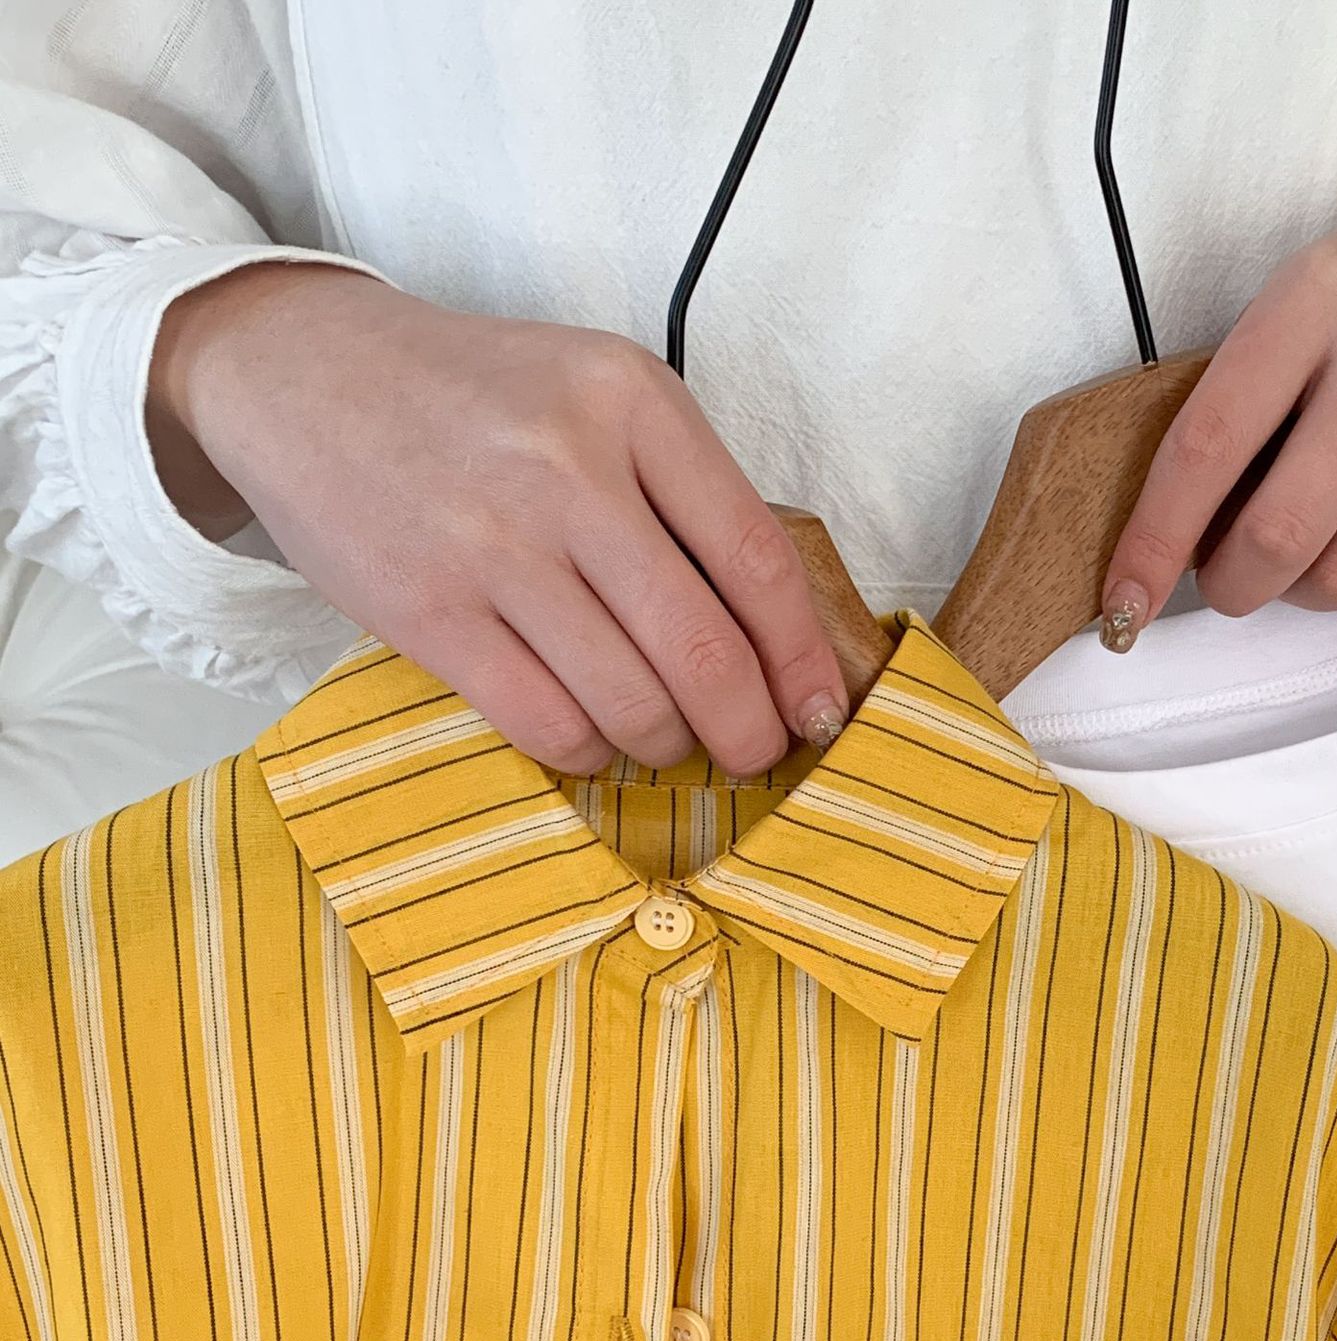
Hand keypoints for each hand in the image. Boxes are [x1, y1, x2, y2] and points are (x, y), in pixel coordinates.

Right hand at [148, 263, 846, 774]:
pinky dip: (589, 753)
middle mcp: (570, 469)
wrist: (300, 374)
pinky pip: (548, 725)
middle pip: (705, 650)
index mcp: (633, 403)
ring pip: (632, 701)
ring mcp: (494, 544)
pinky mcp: (429, 611)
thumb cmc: (475, 400)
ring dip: (667, 746)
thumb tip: (777, 635)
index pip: (759, 559)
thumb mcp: (595, 396)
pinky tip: (592, 735)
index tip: (820, 711)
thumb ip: (681, 491)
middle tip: (754, 754)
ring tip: (666, 739)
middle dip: (749, 730)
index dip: (802, 658)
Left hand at [1102, 147, 1336, 638]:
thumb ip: (1246, 398)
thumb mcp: (1307, 297)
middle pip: (1280, 534)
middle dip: (1233, 584)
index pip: (1206, 446)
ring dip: (1305, 594)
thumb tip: (1178, 537)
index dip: (1153, 542)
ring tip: (1309, 558)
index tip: (1122, 599)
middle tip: (1230, 577)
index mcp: (1315, 301)